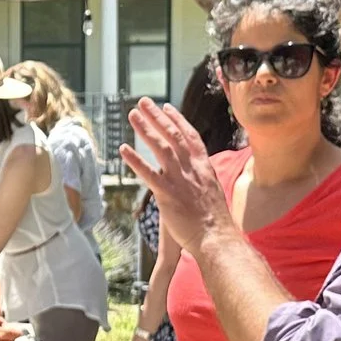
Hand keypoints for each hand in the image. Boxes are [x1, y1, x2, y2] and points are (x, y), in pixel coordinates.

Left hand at [120, 101, 231, 247]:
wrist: (217, 238)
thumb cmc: (214, 221)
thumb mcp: (212, 192)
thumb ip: (200, 179)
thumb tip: (194, 174)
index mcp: (204, 167)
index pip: (190, 136)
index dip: (177, 120)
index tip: (166, 107)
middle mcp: (192, 169)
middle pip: (173, 136)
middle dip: (157, 117)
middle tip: (143, 102)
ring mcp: (180, 181)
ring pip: (161, 148)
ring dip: (145, 129)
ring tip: (132, 115)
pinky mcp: (168, 195)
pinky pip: (149, 174)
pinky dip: (135, 160)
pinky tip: (123, 149)